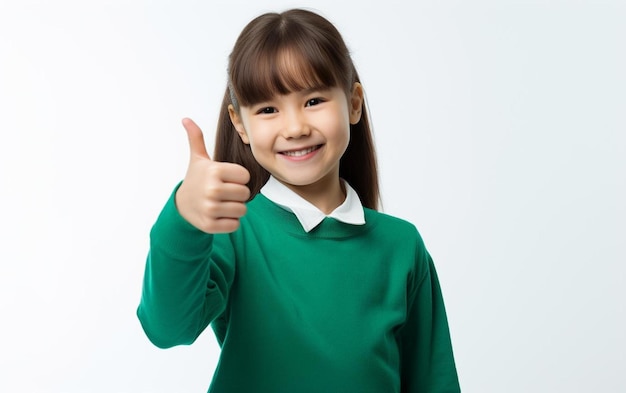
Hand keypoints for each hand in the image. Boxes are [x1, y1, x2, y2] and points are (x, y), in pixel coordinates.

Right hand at [175, 118, 250, 232]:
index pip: (245, 177)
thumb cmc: (196, 180)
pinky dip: (229, 222)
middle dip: (238, 194)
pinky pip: (234, 224)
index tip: (226, 179)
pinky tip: (219, 215)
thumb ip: (196, 138)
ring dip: (235, 208)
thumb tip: (186, 119)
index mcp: (214, 171)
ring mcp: (210, 208)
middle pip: (245, 194)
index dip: (238, 178)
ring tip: (222, 203)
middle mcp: (212, 189)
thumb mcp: (198, 159)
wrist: (182, 206)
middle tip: (224, 193)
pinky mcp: (210, 225)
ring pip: (242, 210)